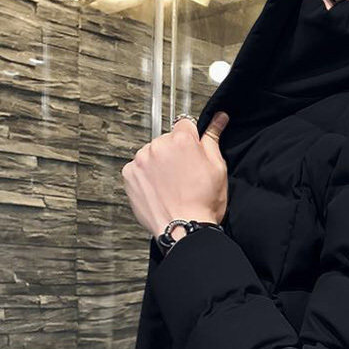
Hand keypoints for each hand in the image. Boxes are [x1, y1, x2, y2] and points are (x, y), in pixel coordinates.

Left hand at [121, 111, 230, 238]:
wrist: (185, 229)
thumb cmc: (203, 203)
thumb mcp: (218, 169)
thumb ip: (213, 139)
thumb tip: (218, 119)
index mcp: (182, 140)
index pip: (185, 125)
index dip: (191, 141)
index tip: (192, 155)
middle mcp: (158, 145)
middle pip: (167, 141)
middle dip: (174, 154)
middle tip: (185, 176)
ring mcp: (141, 160)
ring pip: (151, 155)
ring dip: (159, 165)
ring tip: (172, 187)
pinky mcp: (129, 175)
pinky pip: (138, 169)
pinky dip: (146, 178)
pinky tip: (159, 191)